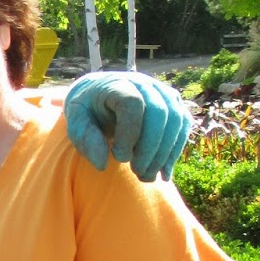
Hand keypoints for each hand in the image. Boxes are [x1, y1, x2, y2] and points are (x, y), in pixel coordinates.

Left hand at [64, 71, 190, 181]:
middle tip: (137, 172)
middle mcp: (144, 84)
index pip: (133, 104)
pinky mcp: (174, 104)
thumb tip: (102, 164)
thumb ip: (84, 139)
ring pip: (176, 120)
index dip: (129, 134)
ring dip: (164, 153)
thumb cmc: (88, 112)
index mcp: (118, 84)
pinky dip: (174, 151)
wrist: (100, 97)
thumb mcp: (76, 122)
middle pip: (160, 113)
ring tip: (147, 176)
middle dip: (150, 148)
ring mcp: (163, 92)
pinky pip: (183, 126)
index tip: (118, 157)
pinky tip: (162, 173)